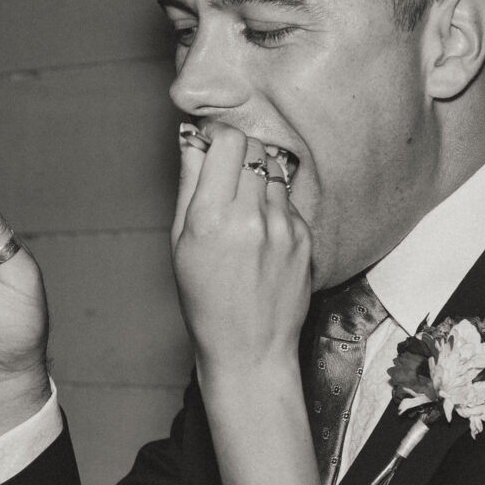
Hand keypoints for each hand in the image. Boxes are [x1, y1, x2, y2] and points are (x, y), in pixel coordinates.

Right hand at [172, 123, 312, 386]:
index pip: (226, 140)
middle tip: (224, 172)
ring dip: (257, 176)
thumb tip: (192, 137)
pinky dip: (273, 204)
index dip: (216, 135)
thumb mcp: (181, 242)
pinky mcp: (304, 238)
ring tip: (243, 208)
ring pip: (273, 170)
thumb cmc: (205, 299)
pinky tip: (261, 234)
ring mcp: (283, 227)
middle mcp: (250, 217)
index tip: (209, 143)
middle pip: (253, 147)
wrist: (250, 350)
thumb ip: (189, 184)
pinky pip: (288, 200)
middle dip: (237, 151)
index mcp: (211, 217)